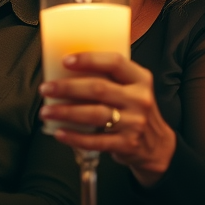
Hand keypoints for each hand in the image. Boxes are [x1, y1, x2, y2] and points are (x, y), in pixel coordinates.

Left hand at [39, 52, 176, 187]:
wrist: (157, 145)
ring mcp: (134, 122)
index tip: (66, 60)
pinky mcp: (127, 144)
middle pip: (99, 89)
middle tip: (46, 88)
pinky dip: (74, 137)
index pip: (115, 62)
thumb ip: (111, 79)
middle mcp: (139, 99)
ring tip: (46, 111)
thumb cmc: (136, 111)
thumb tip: (68, 71)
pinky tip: (60, 133)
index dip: (89, 59)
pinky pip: (96, 141)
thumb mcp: (133, 89)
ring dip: (66, 112)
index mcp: (140, 79)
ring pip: (95, 114)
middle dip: (68, 88)